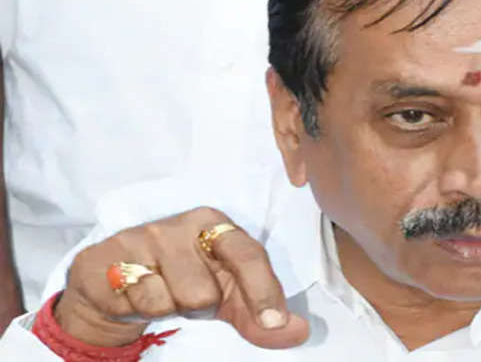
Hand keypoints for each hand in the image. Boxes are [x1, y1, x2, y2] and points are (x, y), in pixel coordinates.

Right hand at [54, 206, 308, 348]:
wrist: (112, 287)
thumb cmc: (181, 283)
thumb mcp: (226, 297)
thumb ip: (260, 315)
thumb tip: (298, 331)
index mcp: (215, 224)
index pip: (248, 254)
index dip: (263, 291)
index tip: (274, 322)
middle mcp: (179, 225)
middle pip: (205, 292)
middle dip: (201, 307)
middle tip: (189, 295)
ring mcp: (141, 239)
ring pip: (173, 300)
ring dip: (170, 309)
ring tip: (161, 294)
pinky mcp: (106, 259)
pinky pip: (139, 302)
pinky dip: (141, 310)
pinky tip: (135, 296)